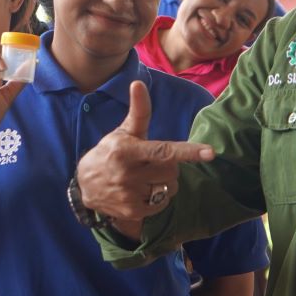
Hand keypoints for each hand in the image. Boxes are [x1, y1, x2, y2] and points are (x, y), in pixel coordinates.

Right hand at [75, 81, 214, 222]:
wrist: (84, 185)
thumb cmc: (109, 152)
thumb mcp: (123, 132)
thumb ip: (138, 111)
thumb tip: (138, 83)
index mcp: (127, 151)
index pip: (164, 151)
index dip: (189, 151)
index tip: (210, 153)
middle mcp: (128, 174)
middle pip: (172, 170)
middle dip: (169, 165)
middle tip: (151, 163)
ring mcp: (130, 195)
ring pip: (169, 188)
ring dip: (164, 183)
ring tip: (145, 178)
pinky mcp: (132, 211)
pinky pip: (162, 204)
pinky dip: (158, 198)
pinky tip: (142, 191)